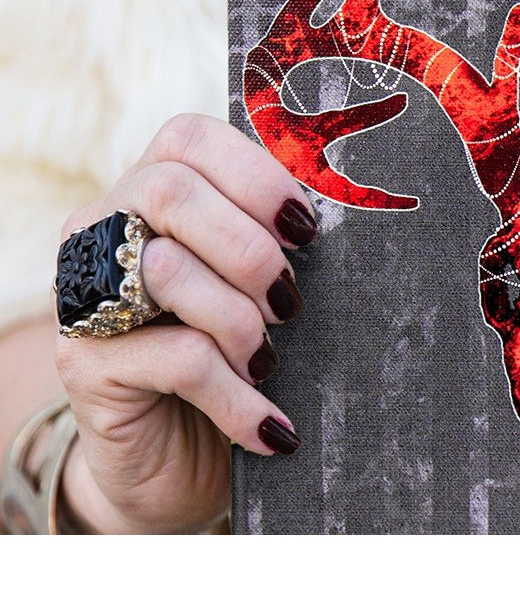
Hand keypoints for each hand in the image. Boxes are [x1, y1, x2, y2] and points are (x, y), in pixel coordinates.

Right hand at [55, 114, 316, 532]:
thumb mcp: (261, 292)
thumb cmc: (238, 357)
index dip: (256, 175)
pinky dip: (239, 396)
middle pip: (170, 191)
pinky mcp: (84, 361)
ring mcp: (85, 293)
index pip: (188, 138)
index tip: (307, 229)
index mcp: (151, 192)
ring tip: (269, 361)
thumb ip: (281, 243)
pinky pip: (177, 358)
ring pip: (168, 269)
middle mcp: (104, 229)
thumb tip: (354, 209)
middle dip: (249, 248)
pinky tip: (270, 427)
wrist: (179, 461)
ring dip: (240, 321)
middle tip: (290, 302)